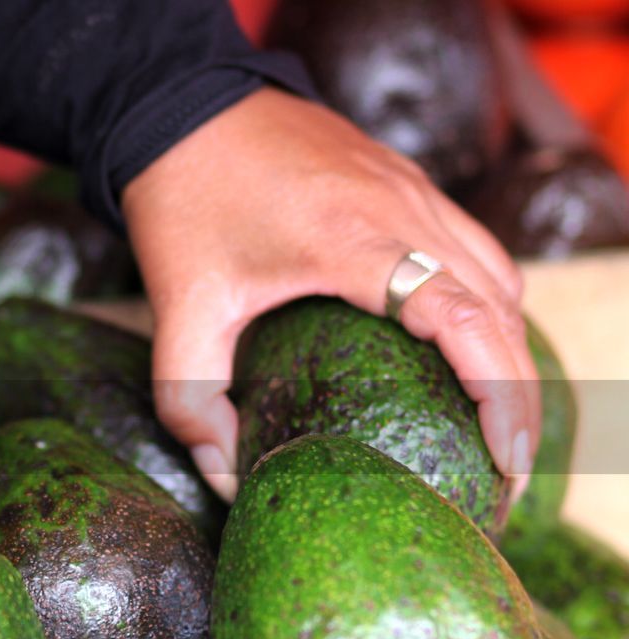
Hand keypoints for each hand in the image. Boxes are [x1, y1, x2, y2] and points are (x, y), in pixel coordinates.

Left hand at [122, 87, 539, 502]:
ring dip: (509, 350)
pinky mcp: (405, 182)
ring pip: (498, 276)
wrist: (184, 104)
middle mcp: (400, 207)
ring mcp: (410, 189)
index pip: (463, 316)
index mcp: (351, 237)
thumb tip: (223, 476)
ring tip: (495, 420)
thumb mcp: (179, 306)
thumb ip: (191, 397)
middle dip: (517, 394)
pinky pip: (475, 248)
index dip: (499, 393)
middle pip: (499, 307)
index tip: (506, 458)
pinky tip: (467, 349)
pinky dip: (489, 305)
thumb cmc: (183, 199)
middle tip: (505, 469)